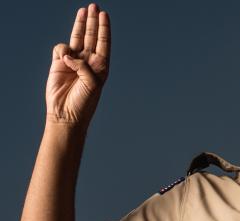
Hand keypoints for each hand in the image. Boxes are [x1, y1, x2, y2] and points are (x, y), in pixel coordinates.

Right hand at [46, 4, 109, 125]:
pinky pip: (61, 49)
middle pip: (91, 36)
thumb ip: (84, 67)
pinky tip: (64, 59)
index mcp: (101, 66)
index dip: (103, 28)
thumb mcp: (92, 84)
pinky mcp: (59, 63)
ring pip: (77, 38)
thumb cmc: (84, 102)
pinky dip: (62, 50)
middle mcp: (89, 62)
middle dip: (93, 21)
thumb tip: (69, 54)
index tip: (104, 15)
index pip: (103, 43)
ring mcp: (73, 61)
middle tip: (94, 6)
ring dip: (80, 24)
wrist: (66, 114)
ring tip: (83, 11)